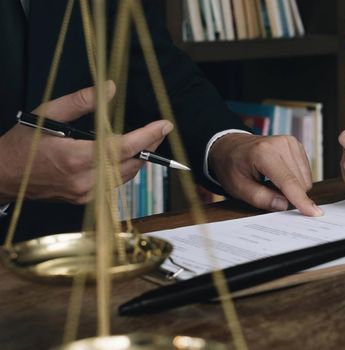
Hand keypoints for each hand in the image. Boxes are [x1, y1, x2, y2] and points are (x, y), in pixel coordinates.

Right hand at [0, 82, 172, 203]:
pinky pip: (114, 184)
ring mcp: (85, 193)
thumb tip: (110, 87)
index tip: (165, 125)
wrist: (3, 175)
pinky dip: (125, 169)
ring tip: (148, 140)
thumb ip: (81, 101)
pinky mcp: (84, 200)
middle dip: (149, 145)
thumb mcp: (47, 114)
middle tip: (160, 130)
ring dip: (139, 158)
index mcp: (75, 157)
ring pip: (126, 176)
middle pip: (131, 163)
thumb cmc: (22, 143)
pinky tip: (127, 156)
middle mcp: (84, 180)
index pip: (123, 147)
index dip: (147, 136)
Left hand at [208, 133, 322, 215]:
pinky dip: (295, 179)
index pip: (288, 181)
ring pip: (306, 179)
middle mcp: (281, 144)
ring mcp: (291, 142)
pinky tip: (280, 176)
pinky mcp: (297, 145)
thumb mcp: (238, 188)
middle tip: (269, 191)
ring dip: (293, 187)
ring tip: (272, 182)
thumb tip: (284, 205)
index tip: (314, 213)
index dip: (301, 200)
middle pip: (300, 182)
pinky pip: (306, 172)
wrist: (230, 146)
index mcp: (264, 153)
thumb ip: (261, 198)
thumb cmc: (232, 166)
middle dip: (289, 195)